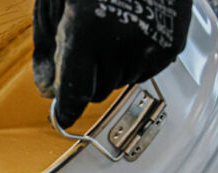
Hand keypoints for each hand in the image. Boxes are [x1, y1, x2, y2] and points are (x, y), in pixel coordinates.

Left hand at [34, 0, 191, 126]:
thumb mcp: (57, 5)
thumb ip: (48, 49)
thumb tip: (46, 89)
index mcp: (86, 33)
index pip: (74, 94)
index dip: (65, 108)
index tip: (61, 116)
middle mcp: (120, 45)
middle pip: (96, 92)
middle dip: (88, 76)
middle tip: (88, 47)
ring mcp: (150, 47)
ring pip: (121, 82)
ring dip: (112, 66)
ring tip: (113, 29)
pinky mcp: (171, 46)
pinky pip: (145, 71)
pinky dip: (135, 58)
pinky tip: (133, 30)